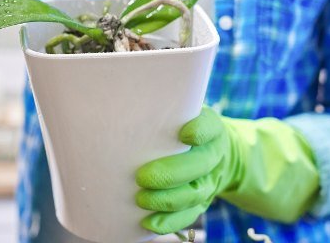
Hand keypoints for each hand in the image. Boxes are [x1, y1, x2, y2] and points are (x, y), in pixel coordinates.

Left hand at [135, 107, 234, 233]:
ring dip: (167, 200)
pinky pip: (188, 216)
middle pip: (199, 165)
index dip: (200, 131)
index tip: (185, 134)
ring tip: (141, 200)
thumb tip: (117, 106)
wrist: (212, 151)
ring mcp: (208, 181)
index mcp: (210, 128)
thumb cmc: (181, 127)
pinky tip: (148, 222)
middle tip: (142, 177)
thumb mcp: (179, 113)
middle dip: (171, 174)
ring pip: (194, 195)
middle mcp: (212, 155)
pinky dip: (169, 222)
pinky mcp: (199, 203)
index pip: (209, 126)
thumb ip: (158, 110)